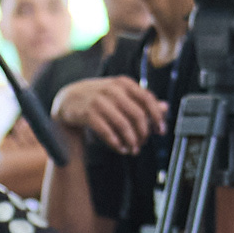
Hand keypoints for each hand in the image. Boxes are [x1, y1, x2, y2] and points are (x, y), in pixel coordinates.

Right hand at [52, 75, 168, 154]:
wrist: (68, 99)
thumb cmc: (98, 98)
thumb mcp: (121, 95)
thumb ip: (142, 101)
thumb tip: (165, 107)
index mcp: (124, 83)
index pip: (147, 99)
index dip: (157, 116)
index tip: (161, 131)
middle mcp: (113, 89)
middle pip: (137, 114)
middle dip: (143, 133)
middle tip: (142, 144)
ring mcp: (99, 101)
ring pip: (123, 124)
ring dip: (130, 140)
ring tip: (132, 149)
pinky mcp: (88, 113)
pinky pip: (106, 131)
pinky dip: (115, 142)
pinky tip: (120, 148)